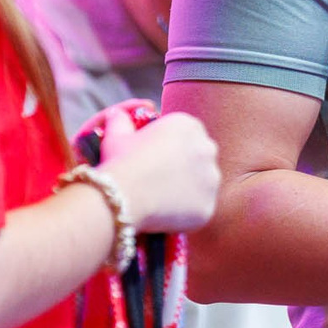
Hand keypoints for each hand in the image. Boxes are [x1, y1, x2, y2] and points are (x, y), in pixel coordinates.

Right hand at [97, 108, 219, 232]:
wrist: (122, 197)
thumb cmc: (119, 162)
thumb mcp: (116, 134)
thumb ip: (121, 120)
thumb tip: (117, 114)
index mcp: (189, 125)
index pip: (188, 134)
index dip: (172, 147)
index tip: (157, 159)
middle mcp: (207, 148)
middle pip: (200, 157)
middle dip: (186, 166)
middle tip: (162, 179)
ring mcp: (211, 178)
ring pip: (203, 184)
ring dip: (190, 189)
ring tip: (162, 198)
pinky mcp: (209, 205)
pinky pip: (200, 208)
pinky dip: (187, 212)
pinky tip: (167, 214)